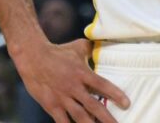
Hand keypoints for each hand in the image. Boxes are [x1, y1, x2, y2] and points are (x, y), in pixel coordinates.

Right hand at [11, 38, 129, 122]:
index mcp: (82, 73)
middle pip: (94, 106)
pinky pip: (62, 121)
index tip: (126, 104)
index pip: (102, 85)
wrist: (32, 56)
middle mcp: (74, 87)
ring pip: (80, 117)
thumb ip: (91, 48)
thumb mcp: (76, 47)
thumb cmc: (57, 52)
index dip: (115, 94)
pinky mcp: (51, 105)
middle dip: (107, 119)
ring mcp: (62, 98)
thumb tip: (105, 43)